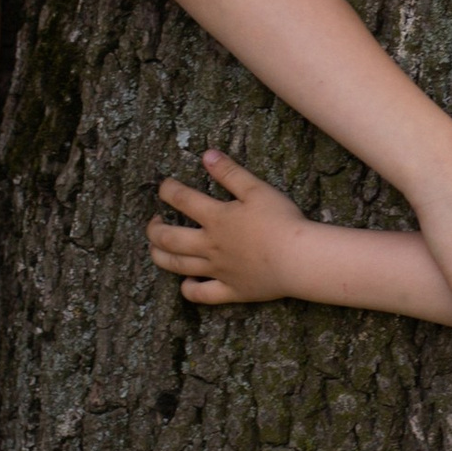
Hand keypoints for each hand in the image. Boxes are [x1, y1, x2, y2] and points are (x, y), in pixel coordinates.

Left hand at [149, 150, 308, 306]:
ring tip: (154, 250)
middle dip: (155, 229)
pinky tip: (186, 284)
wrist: (298, 259)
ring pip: (179, 266)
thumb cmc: (281, 221)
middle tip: (153, 222)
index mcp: (217, 218)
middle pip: (170, 239)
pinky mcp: (231, 290)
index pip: (182, 200)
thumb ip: (230, 172)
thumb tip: (206, 155)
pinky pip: (203, 295)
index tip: (164, 187)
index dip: (168, 190)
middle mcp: (210, 245)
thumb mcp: (257, 189)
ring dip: (161, 257)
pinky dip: (190, 291)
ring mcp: (218, 270)